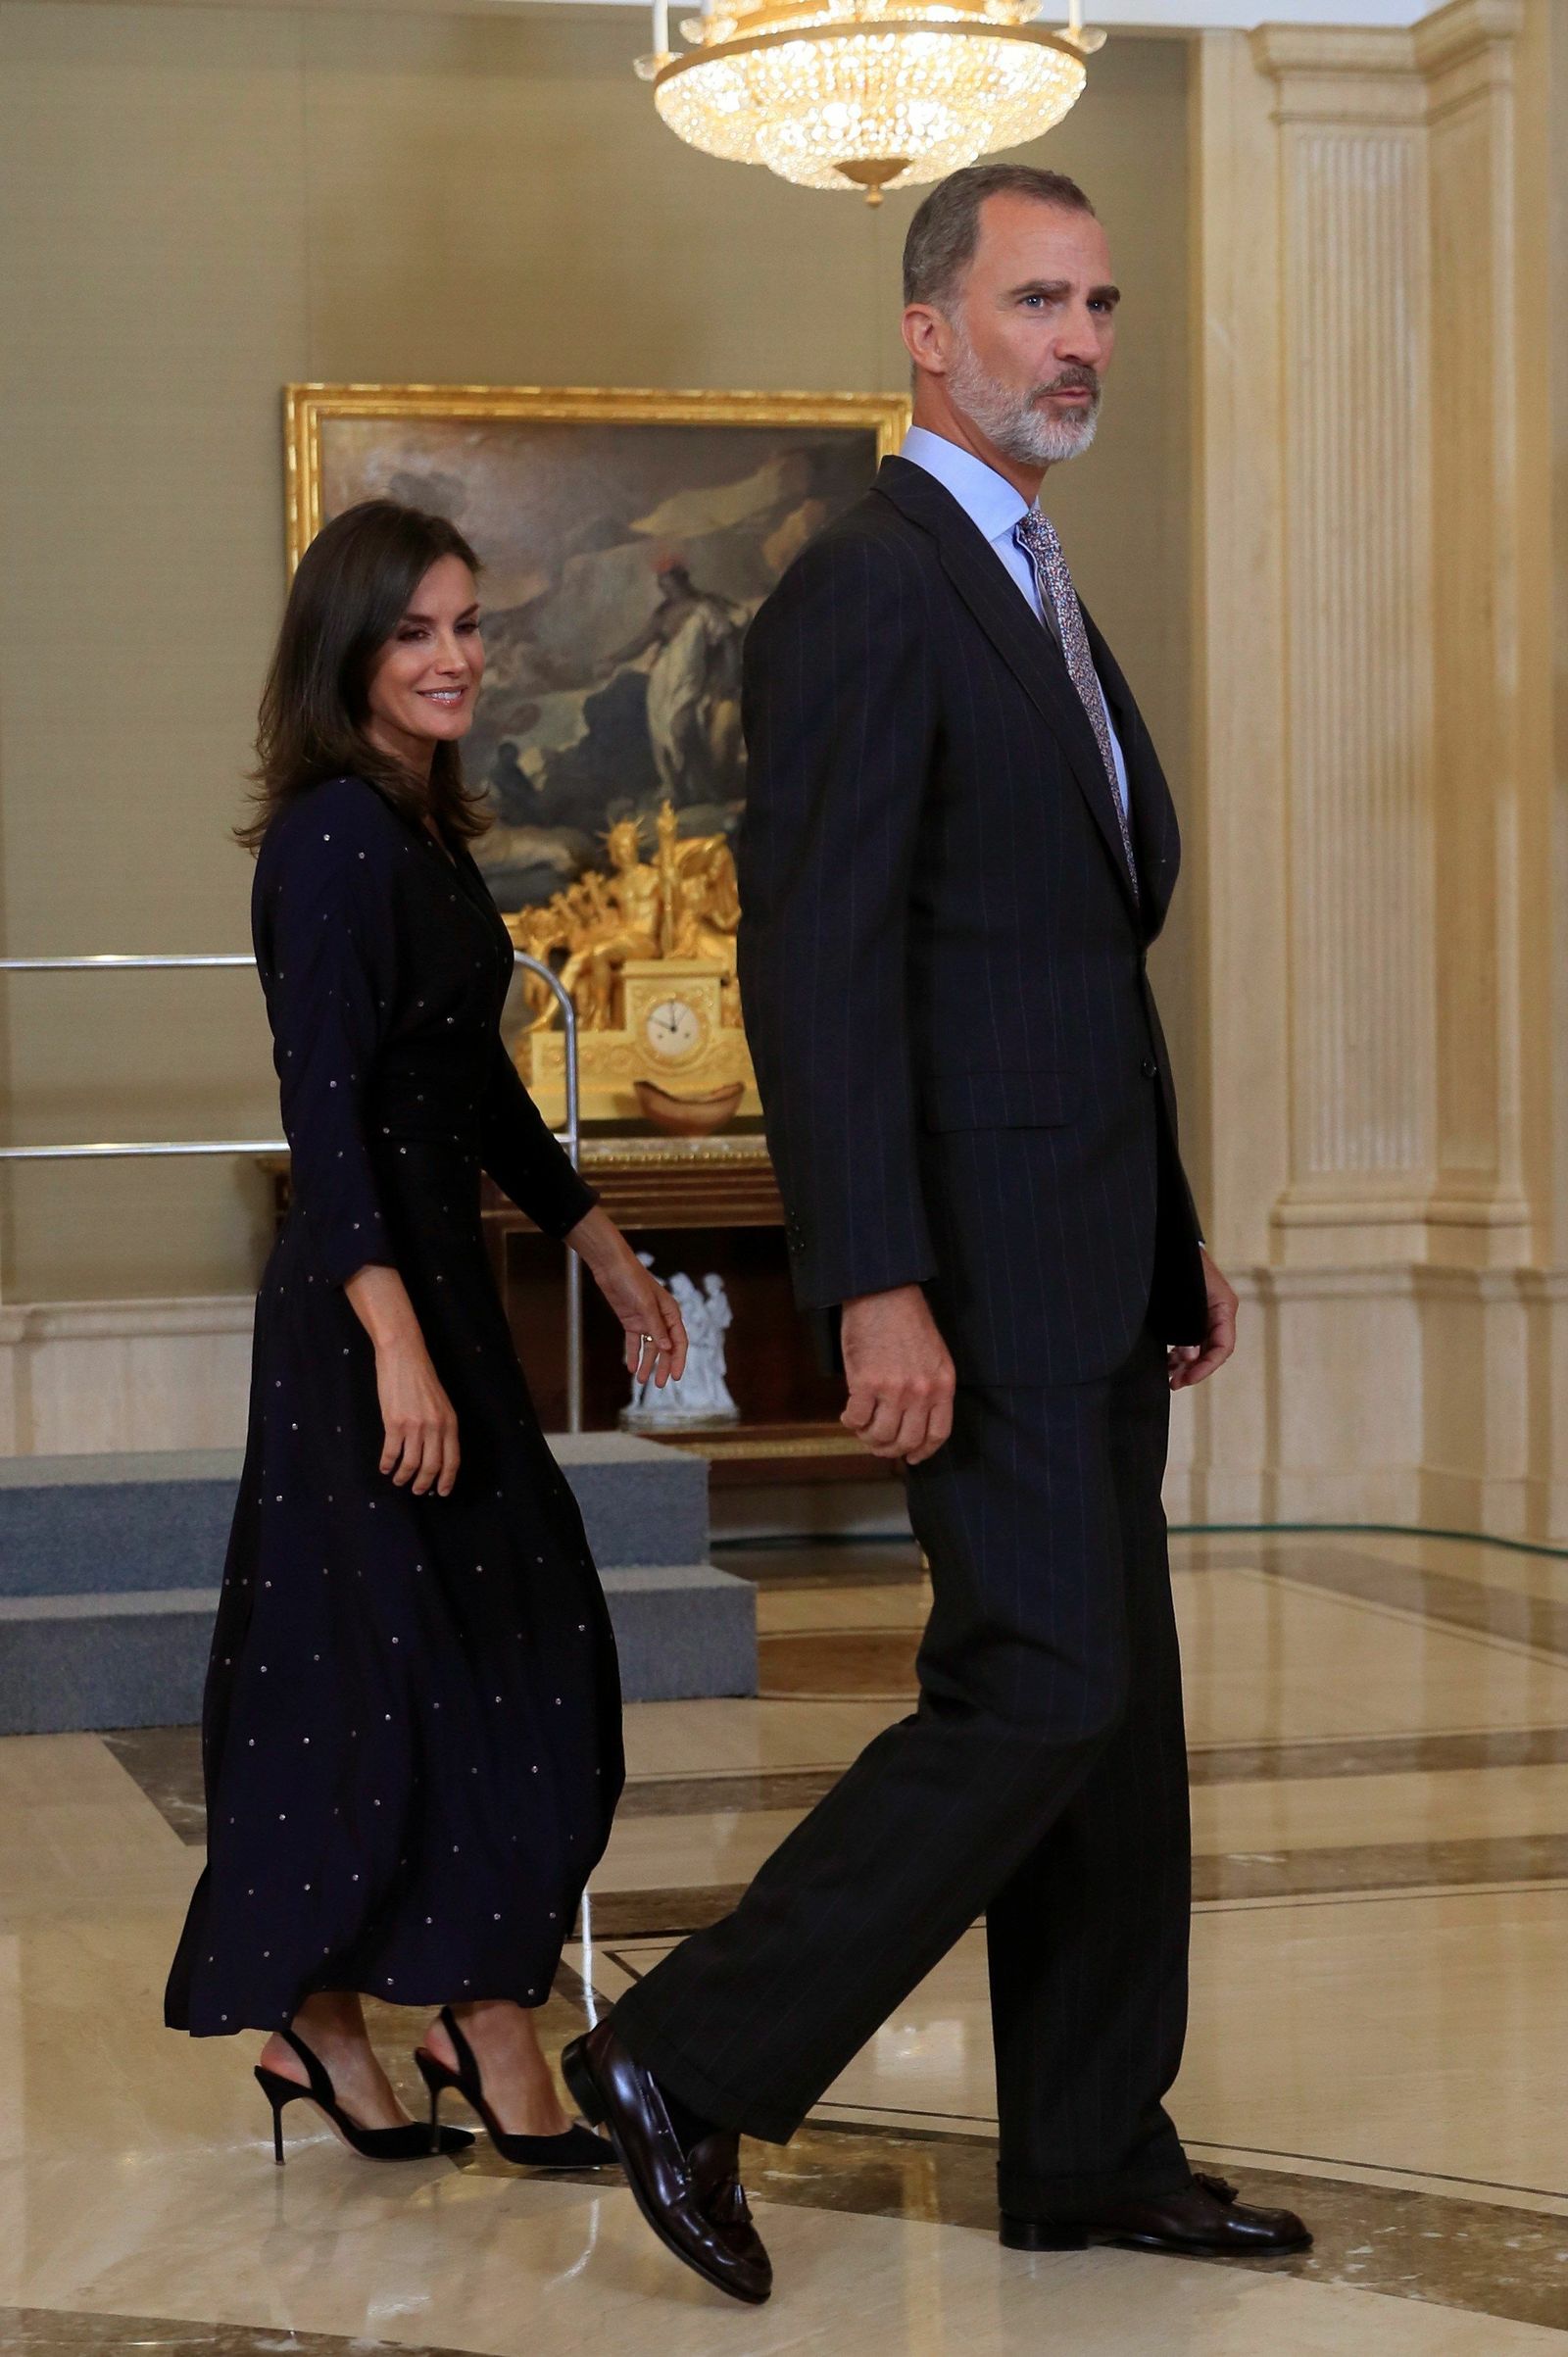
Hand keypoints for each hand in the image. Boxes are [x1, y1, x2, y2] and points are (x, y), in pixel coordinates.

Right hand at [373, 1335, 460, 1493]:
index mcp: (450, 1423)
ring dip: (403, 1477)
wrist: (404, 1356)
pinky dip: (387, 1464)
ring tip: (398, 1480)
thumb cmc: (422, 1377)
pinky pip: (391, 1452)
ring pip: (410, 1464)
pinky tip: (384, 1467)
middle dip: (424, 1484)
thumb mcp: (441, 1403)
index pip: (452, 1460)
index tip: (442, 1492)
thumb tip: (436, 1452)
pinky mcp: (393, 1423)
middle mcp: (435, 1427)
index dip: (447, 1479)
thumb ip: (442, 1426)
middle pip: (431, 1466)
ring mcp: (414, 1427)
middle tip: (417, 1491)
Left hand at [567, 1206, 688, 1389]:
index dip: (679, 1359)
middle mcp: (660, 1318)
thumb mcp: (645, 1304)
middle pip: (665, 1347)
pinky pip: (634, 1342)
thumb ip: (655, 1326)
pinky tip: (631, 1367)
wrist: (611, 1266)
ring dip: (647, 1363)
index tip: (677, 1376)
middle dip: (664, 1366)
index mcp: (670, 1312)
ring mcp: (645, 1320)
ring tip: (642, 1380)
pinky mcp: (631, 1320)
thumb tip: (666, 1347)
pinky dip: (633, 1354)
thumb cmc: (632, 1279)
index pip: (679, 1341)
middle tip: (661, 1385)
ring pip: (650, 1347)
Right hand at [840, 1284, 954, 1463]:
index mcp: (942, 1385)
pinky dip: (850, 1422)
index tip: (912, 1457)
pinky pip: (857, 1419)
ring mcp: (894, 1389)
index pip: (937, 1434)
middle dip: (890, 1449)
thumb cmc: (907, 1320)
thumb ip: (928, 1387)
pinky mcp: (866, 1382)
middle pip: (907, 1441)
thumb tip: (913, 1418)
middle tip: (877, 1444)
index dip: (923, 1452)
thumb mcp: (933, 1356)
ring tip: (861, 1427)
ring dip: (867, 1437)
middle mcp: (921, 1392)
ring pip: (881, 1435)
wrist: (884, 1293)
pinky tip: (847, 1414)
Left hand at [1167, 1248, 1237, 1389]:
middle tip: (1174, 1383)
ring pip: (1201, 1348)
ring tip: (1169, 1377)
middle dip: (1194, 1370)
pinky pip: (1192, 1339)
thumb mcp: (1185, 1294)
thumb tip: (1189, 1356)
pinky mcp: (1194, 1314)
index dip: (1206, 1367)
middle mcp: (1219, 1314)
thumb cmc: (1181, 1263)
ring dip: (1186, 1364)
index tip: (1187, 1379)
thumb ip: (1188, 1325)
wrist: (1171, 1241)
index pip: (1222, 1347)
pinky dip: (1181, 1352)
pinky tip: (1168, 1361)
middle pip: (1212, 1352)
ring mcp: (1207, 1314)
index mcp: (1223, 1307)